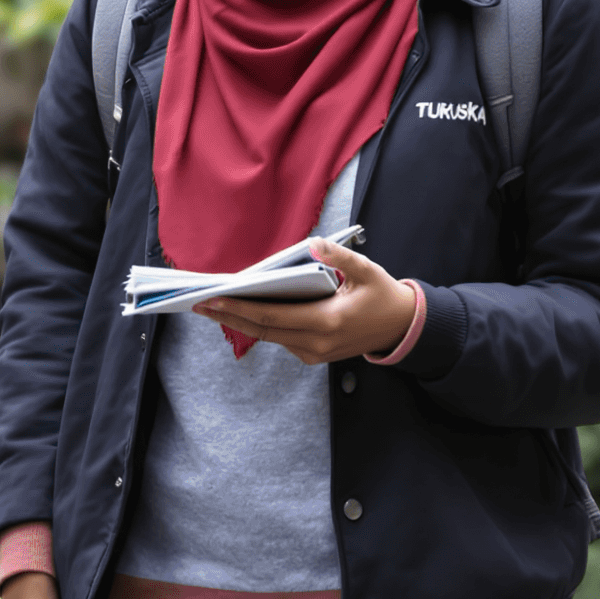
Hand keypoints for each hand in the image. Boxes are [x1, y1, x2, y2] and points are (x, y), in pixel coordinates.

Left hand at [189, 239, 416, 365]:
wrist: (401, 328)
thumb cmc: (383, 296)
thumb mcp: (367, 271)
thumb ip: (340, 256)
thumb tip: (314, 243)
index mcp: (327, 322)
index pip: (272, 316)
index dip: (239, 308)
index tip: (213, 299)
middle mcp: (316, 343)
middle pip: (262, 331)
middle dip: (228, 316)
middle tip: (198, 304)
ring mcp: (314, 353)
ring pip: (270, 337)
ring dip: (241, 321)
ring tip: (213, 305)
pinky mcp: (314, 355)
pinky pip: (281, 339)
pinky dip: (261, 325)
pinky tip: (243, 310)